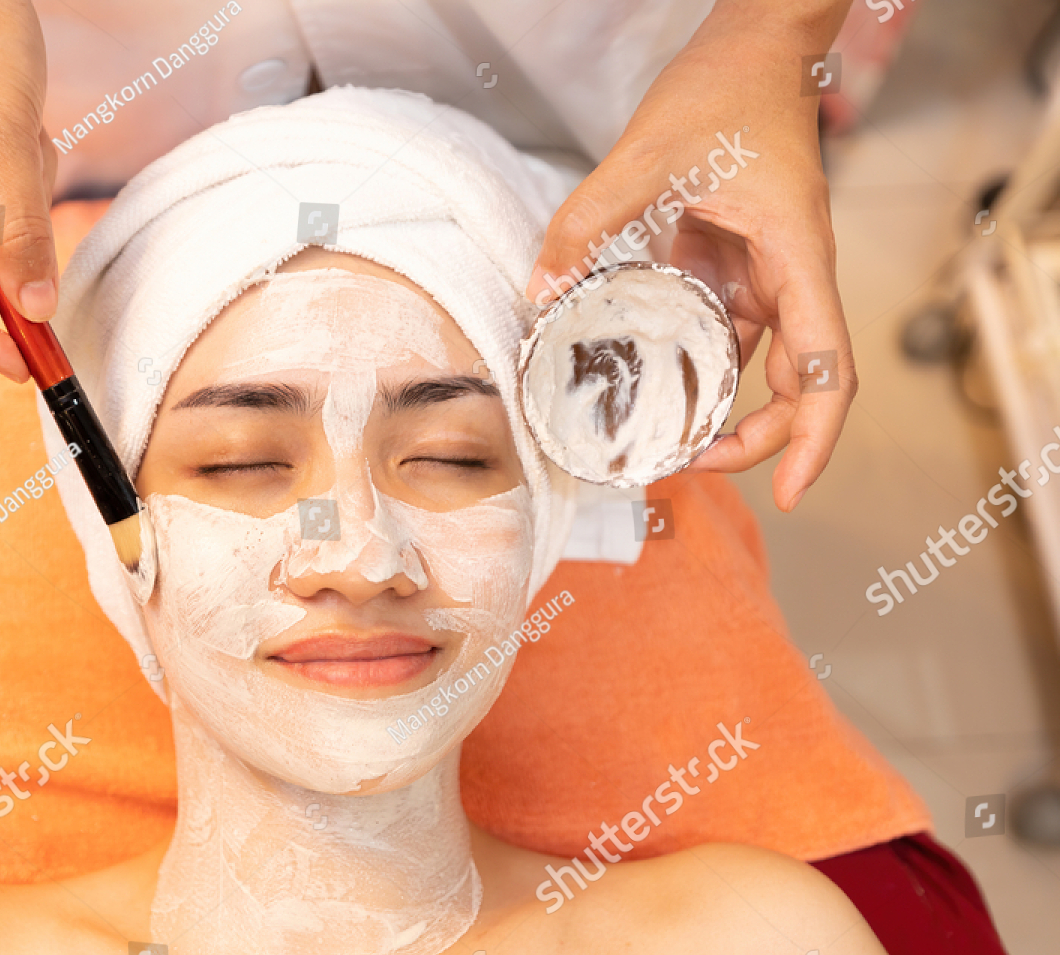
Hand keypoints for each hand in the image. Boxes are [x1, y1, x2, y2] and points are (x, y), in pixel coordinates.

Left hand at [526, 0, 854, 510]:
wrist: (751, 47)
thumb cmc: (728, 89)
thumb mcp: (647, 154)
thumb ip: (589, 220)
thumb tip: (541, 289)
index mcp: (795, 258)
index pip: (828, 369)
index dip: (813, 439)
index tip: (786, 491)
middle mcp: (790, 277)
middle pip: (798, 386)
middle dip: (751, 440)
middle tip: (685, 467)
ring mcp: (764, 275)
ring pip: (756, 366)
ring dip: (715, 409)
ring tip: (656, 440)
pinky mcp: (734, 267)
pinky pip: (718, 333)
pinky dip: (689, 366)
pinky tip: (643, 383)